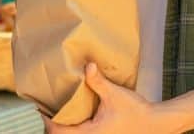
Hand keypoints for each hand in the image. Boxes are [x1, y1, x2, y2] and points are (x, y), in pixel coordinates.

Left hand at [43, 64, 190, 133]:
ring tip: (55, 109)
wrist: (154, 124)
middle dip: (52, 124)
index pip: (59, 132)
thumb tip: (88, 65)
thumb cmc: (136, 112)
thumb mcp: (115, 94)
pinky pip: (81, 132)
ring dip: (63, 125)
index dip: (46, 122)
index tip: (38, 109)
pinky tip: (73, 112)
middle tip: (44, 108)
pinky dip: (73, 125)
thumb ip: (98, 81)